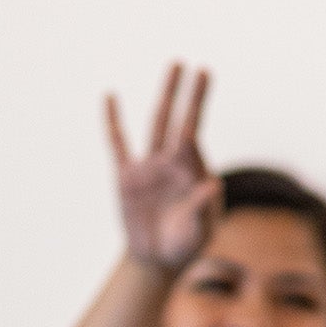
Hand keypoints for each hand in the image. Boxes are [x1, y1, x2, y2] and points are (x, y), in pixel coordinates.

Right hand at [106, 64, 219, 273]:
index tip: (187, 134)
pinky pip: (118, 143)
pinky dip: (113, 121)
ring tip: (177, 65)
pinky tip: (111, 97)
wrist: (156, 261)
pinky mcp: (126, 176)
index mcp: (193, 173)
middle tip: (201, 69)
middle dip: (191, 96)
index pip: (192, 146)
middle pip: (181, 121)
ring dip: (167, 94)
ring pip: (157, 122)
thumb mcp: (197, 233)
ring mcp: (150, 166)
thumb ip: (202, 209)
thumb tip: (214, 185)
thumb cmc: (184, 246)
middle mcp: (173, 163)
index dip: (190, 138)